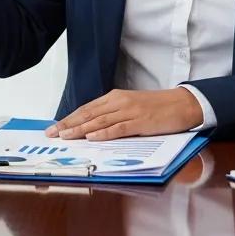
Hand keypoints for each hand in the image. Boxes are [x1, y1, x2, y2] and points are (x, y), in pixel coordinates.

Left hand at [45, 88, 202, 139]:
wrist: (182, 103)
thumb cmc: (157, 107)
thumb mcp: (131, 106)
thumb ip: (114, 114)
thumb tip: (93, 128)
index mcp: (115, 97)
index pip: (87, 109)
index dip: (69, 118)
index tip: (54, 127)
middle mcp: (119, 101)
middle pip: (88, 114)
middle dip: (68, 125)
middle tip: (52, 134)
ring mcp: (129, 111)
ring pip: (99, 121)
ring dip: (80, 130)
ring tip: (65, 136)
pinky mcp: (140, 121)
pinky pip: (119, 128)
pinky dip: (104, 133)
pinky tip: (92, 138)